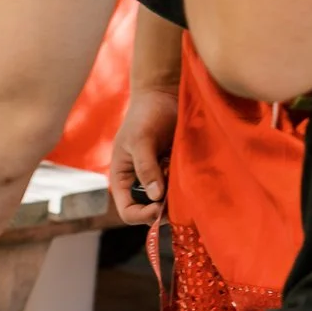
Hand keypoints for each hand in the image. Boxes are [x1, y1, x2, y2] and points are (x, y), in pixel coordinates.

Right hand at [109, 84, 177, 223]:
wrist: (163, 95)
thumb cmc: (145, 115)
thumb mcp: (140, 140)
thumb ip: (146, 168)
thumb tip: (155, 197)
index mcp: (123, 179)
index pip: (128, 211)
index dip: (142, 215)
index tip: (160, 207)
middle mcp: (139, 182)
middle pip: (149, 211)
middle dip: (163, 209)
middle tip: (178, 198)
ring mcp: (158, 177)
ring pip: (167, 202)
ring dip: (176, 198)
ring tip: (182, 179)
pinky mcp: (174, 170)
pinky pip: (180, 188)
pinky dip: (186, 186)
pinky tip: (189, 172)